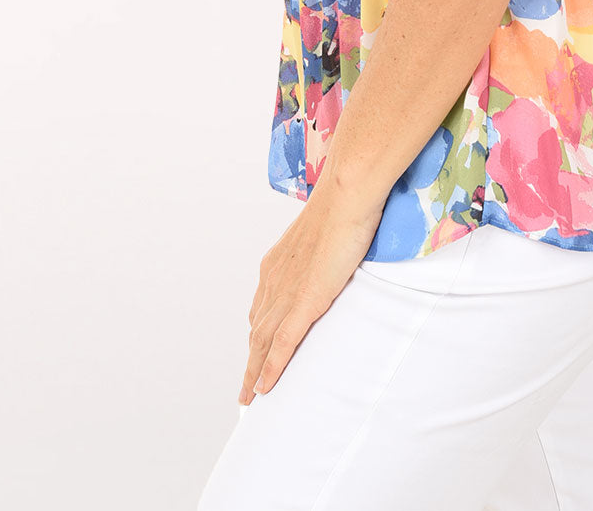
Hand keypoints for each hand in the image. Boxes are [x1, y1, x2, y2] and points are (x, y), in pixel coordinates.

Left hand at [238, 183, 385, 404]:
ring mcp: (287, 292)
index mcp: (277, 262)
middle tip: (246, 388)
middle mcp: (274, 279)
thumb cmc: (344, 204)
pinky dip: (270, 369)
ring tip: (250, 397)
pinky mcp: (304, 302)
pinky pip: (282, 344)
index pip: (262, 307)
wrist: (346, 195)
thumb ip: (320, 250)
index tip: (256, 351)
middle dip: (250, 361)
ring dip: (254, 373)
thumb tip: (333, 253)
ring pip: (262, 343)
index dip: (258, 333)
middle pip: (257, 330)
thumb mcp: (325, 232)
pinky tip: (264, 388)